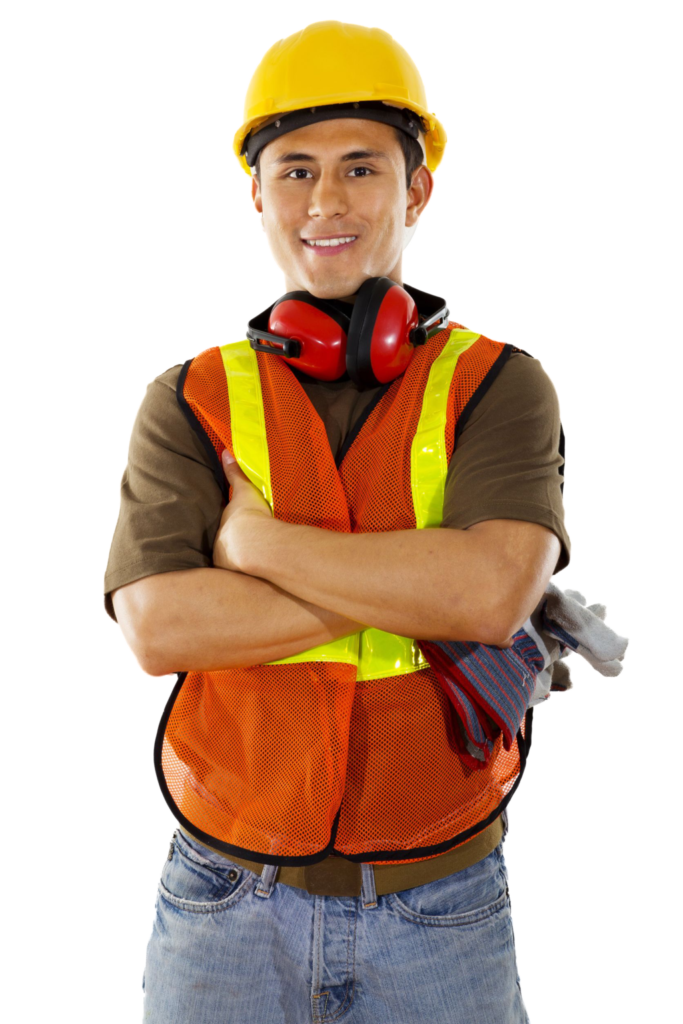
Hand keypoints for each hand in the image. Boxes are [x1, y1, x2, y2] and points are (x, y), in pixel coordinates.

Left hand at [212, 450, 272, 572]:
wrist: (255, 543)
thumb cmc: (250, 517)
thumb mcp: (244, 492)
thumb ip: (234, 473)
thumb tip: (225, 452)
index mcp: (220, 531)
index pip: (222, 531)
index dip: (229, 531)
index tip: (236, 532)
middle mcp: (219, 549)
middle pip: (224, 549)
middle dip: (230, 550)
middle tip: (242, 550)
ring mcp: (227, 565)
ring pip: (231, 565)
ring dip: (237, 565)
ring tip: (249, 567)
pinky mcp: (238, 579)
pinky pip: (243, 578)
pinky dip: (248, 577)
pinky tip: (256, 580)